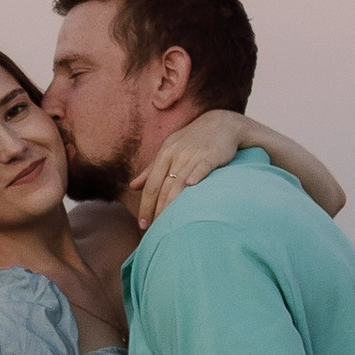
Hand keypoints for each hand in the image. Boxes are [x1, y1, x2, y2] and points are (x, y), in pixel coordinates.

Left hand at [128, 108, 246, 228]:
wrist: (221, 123)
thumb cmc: (192, 140)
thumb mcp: (169, 149)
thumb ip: (151, 169)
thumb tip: (132, 186)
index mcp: (164, 154)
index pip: (151, 185)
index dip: (145, 205)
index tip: (142, 224)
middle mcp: (176, 155)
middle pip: (163, 188)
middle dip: (157, 211)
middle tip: (155, 231)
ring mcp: (194, 154)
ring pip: (179, 183)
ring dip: (173, 204)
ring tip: (169, 224)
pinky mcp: (211, 155)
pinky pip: (202, 167)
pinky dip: (196, 176)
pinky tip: (190, 187)